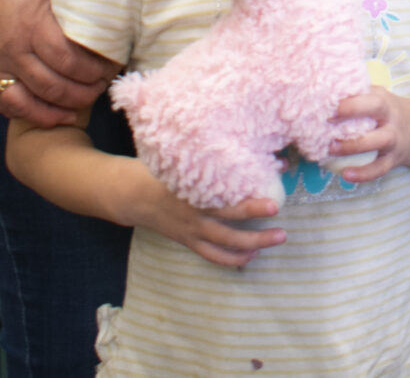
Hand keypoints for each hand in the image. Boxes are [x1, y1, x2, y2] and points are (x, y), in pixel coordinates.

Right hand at [0, 0, 111, 126]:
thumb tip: (120, 4)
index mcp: (34, 24)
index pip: (69, 61)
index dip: (94, 70)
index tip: (111, 67)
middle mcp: (13, 49)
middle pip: (52, 87)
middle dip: (82, 93)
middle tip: (101, 87)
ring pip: (27, 103)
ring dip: (56, 110)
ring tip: (78, 108)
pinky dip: (23, 114)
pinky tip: (45, 115)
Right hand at [115, 165, 285, 269]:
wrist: (131, 195)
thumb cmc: (162, 170)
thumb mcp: (183, 158)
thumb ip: (213, 158)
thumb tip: (251, 150)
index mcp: (193, 190)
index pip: (225, 195)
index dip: (249, 197)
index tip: (272, 192)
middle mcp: (193, 213)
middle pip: (229, 221)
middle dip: (256, 219)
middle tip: (278, 210)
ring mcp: (191, 231)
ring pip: (225, 244)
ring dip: (253, 243)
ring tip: (277, 237)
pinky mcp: (189, 242)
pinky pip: (213, 256)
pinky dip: (234, 259)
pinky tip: (252, 255)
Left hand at [331, 86, 409, 184]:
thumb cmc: (386, 113)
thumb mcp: (376, 98)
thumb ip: (355, 95)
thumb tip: (321, 91)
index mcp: (382, 99)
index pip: (367, 92)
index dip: (348, 97)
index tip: (327, 102)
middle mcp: (390, 116)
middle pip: (376, 108)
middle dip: (352, 110)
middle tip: (327, 118)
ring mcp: (393, 138)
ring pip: (377, 141)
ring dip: (352, 145)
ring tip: (330, 148)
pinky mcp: (393, 159)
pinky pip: (379, 168)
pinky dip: (363, 173)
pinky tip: (345, 175)